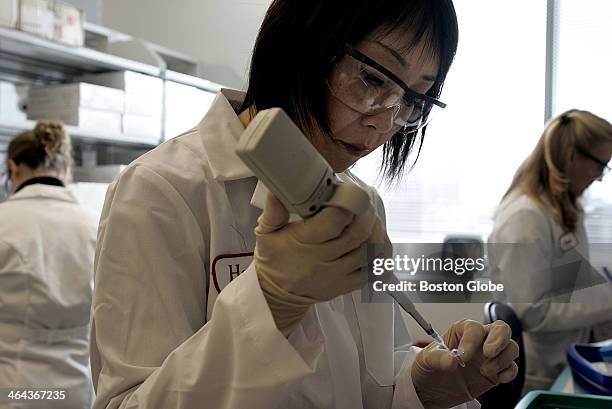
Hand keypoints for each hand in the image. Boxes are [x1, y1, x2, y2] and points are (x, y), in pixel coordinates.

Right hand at [255, 192, 384, 335]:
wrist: (277, 295)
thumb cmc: (274, 259)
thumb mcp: (266, 233)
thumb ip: (273, 211)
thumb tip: (276, 189)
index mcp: (302, 242)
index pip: (333, 222)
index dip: (347, 205)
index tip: (349, 193)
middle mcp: (322, 260)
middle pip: (357, 234)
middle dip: (367, 214)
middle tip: (365, 202)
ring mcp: (336, 275)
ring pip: (368, 251)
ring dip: (375, 232)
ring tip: (372, 219)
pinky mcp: (346, 285)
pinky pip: (372, 270)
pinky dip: (379, 254)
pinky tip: (375, 240)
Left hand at [412, 320, 518, 408]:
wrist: (432, 389)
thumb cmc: (429, 367)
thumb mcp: (426, 360)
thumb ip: (438, 358)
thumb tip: (452, 359)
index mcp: (461, 331)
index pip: (473, 328)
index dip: (471, 340)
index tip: (463, 356)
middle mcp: (478, 341)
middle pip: (501, 329)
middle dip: (499, 339)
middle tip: (488, 353)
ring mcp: (489, 356)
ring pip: (510, 347)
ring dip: (502, 359)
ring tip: (485, 370)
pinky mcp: (495, 372)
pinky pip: (512, 368)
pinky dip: (509, 372)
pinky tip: (497, 378)